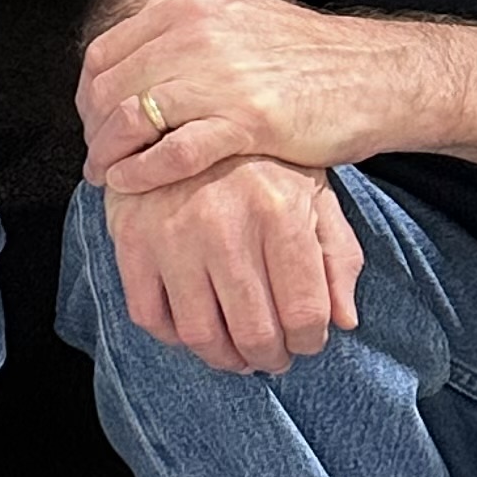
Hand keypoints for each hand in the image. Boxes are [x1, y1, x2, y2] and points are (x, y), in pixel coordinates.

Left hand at [82, 0, 425, 192]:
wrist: (378, 74)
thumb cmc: (309, 58)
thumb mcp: (238, 22)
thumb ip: (186, 34)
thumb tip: (137, 60)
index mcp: (191, 11)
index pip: (107, 51)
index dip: (88, 92)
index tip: (92, 119)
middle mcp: (198, 36)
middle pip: (111, 87)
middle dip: (92, 127)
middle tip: (95, 154)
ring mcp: (221, 77)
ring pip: (131, 118)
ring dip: (107, 152)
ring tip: (103, 175)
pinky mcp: (248, 121)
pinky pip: (172, 151)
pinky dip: (140, 171)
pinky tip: (128, 184)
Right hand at [102, 157, 363, 375]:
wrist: (182, 118)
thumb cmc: (260, 162)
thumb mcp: (313, 194)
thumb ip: (337, 255)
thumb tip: (345, 320)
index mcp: (279, 212)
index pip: (304, 312)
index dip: (309, 341)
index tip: (306, 341)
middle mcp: (224, 225)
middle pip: (253, 331)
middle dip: (270, 357)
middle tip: (273, 356)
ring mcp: (172, 235)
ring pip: (200, 334)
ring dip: (224, 358)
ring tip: (238, 354)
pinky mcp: (131, 240)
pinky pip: (149, 315)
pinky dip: (173, 337)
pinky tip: (195, 327)